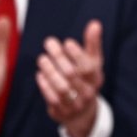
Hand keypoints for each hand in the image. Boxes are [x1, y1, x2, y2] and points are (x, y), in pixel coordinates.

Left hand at [36, 20, 104, 136]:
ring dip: (50, 71)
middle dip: (59, 57)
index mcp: (96, 78)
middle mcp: (87, 92)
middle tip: (49, 43)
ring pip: (61, 87)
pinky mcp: (62, 112)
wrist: (82, 113)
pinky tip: (40, 74)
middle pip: (72, 74)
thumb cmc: (86, 79)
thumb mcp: (92, 62)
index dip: (77, 54)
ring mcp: (75, 104)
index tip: (67, 42)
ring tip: (42, 58)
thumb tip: (95, 23)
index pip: (88, 67)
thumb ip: (93, 43)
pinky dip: (45, 86)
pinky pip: (52, 99)